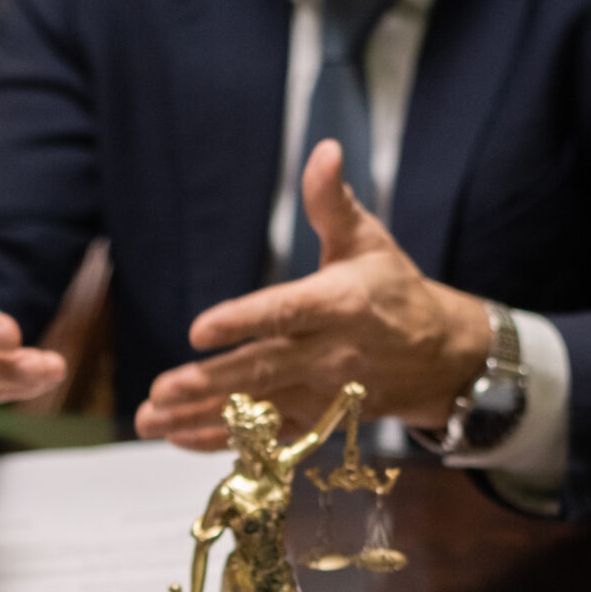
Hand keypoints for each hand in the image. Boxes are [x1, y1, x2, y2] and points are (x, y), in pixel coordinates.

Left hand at [133, 141, 487, 449]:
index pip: (285, 313)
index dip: (243, 322)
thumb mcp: (368, 240)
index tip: (199, 329)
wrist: (439, 357)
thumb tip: (323, 149)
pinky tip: (180, 438)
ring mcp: (323, 395)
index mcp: (340, 304)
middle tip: (159, 391)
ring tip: (151, 421)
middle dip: (208, 383)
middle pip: (262, 371)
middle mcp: (330, 355)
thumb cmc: (393, 290)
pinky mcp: (318, 421)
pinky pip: (268, 438)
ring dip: (201, 419)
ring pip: (258, 411)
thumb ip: (332, 201)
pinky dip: (224, 442)